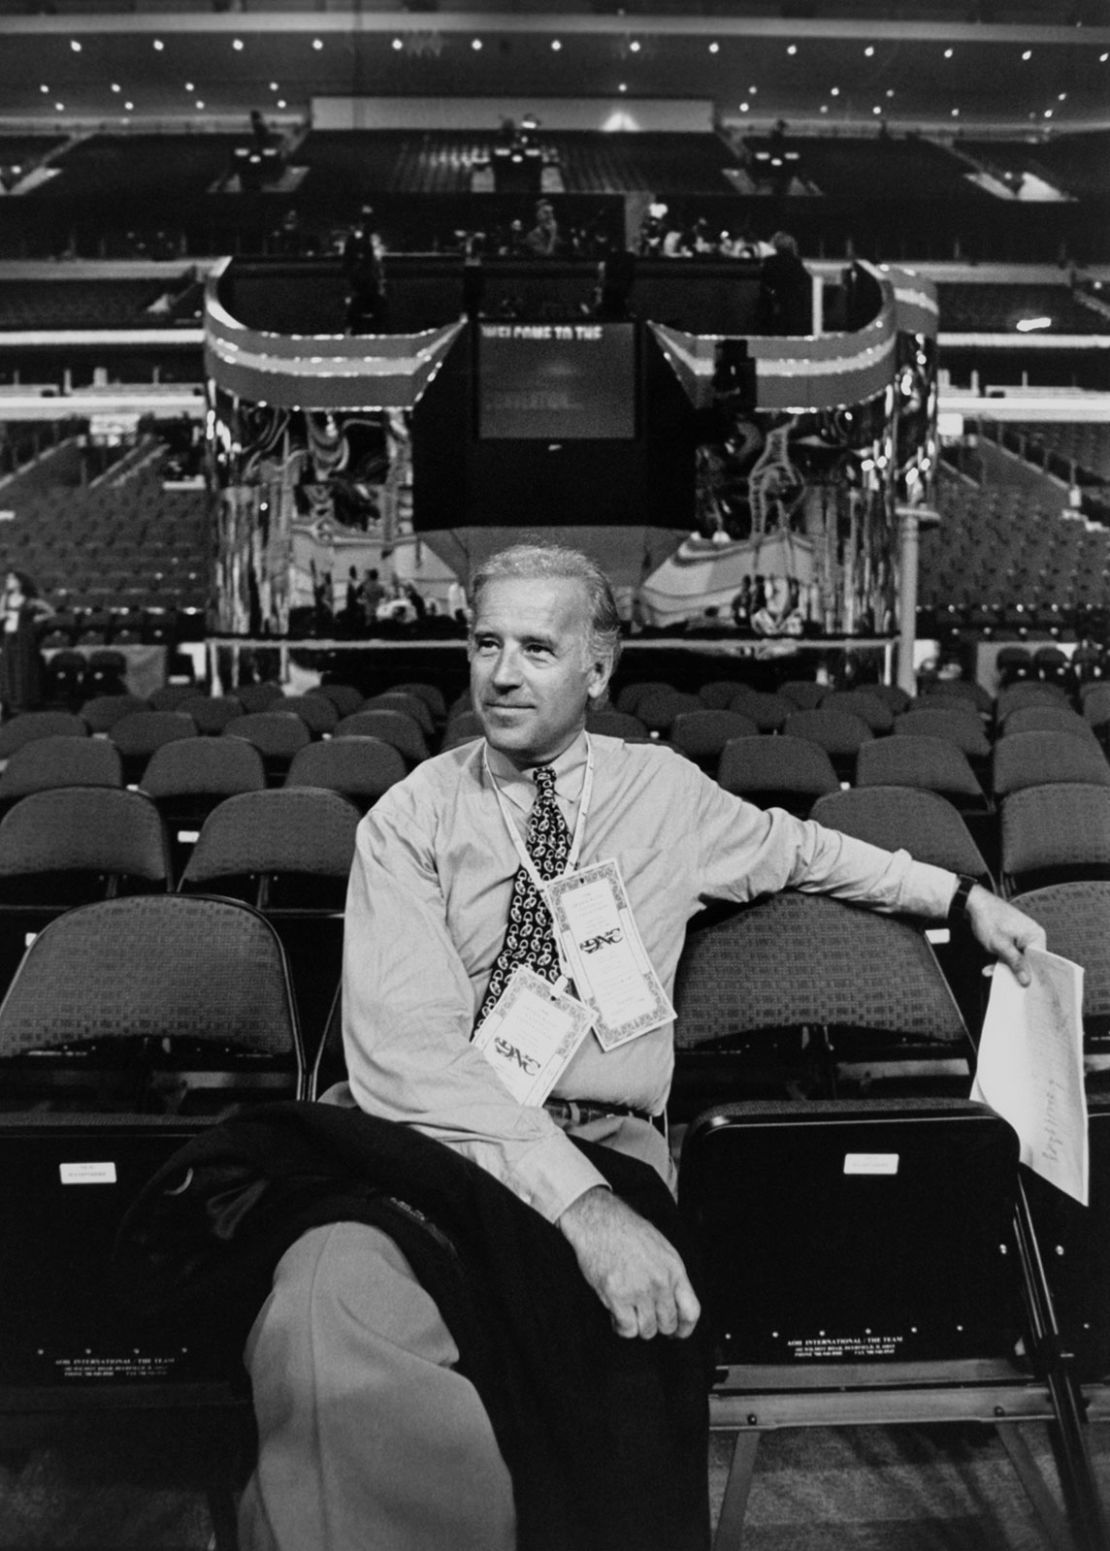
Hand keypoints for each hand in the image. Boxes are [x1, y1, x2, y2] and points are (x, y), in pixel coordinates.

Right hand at [557, 1187, 699, 1340]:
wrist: (600, 1221)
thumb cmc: (628, 1231)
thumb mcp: (661, 1248)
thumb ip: (671, 1276)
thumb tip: (674, 1302)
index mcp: (674, 1269)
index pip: (691, 1311)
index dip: (685, 1328)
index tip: (677, 1332)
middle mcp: (660, 1282)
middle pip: (667, 1324)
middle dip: (657, 1326)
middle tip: (645, 1318)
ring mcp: (639, 1291)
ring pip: (647, 1330)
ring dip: (638, 1326)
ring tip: (629, 1312)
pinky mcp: (617, 1296)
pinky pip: (626, 1328)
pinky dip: (621, 1326)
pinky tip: (616, 1313)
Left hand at [965, 885, 1045, 986]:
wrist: (974, 904)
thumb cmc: (988, 919)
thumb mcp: (1001, 945)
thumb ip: (1015, 963)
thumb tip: (1026, 980)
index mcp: (1036, 935)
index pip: (1040, 961)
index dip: (1033, 975)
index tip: (1025, 988)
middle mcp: (1033, 935)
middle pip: (1029, 961)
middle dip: (1015, 972)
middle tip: (1006, 984)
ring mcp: (1023, 936)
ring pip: (1018, 959)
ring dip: (1004, 966)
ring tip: (991, 971)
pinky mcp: (1013, 938)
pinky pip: (1012, 954)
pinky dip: (1001, 960)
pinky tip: (990, 966)